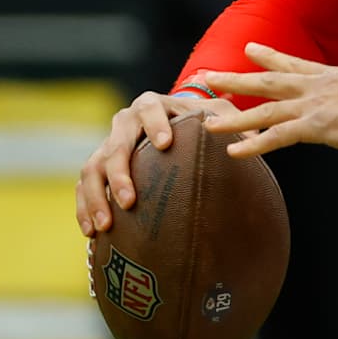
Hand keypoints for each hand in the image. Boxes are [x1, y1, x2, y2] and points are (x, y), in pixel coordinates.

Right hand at [74, 91, 222, 236]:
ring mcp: (107, 145)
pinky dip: (85, 209)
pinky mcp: (98, 169)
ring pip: (92, 168)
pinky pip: (84, 188)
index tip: (165, 144)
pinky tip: (93, 234)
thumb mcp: (219, 115)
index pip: (149, 108)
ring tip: (106, 225)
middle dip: (119, 173)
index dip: (155, 124)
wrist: (171, 126)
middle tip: (130, 200)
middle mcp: (124, 122)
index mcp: (152, 104)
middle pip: (115, 145)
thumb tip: (253, 139)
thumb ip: (232, 122)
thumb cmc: (200, 121)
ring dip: (96, 197)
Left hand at [203, 43, 337, 157]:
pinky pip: (277, 136)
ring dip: (233, 117)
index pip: (291, 63)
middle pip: (266, 81)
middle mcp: (315, 87)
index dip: (268, 56)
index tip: (248, 49)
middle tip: (207, 76)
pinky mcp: (316, 126)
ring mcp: (312, 105)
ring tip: (207, 123)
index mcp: (328, 76)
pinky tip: (233, 150)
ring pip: (263, 110)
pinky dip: (253, 144)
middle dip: (234, 80)